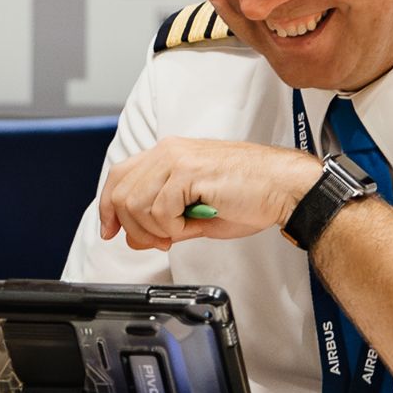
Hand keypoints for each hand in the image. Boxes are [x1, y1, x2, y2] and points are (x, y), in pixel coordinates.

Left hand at [99, 138, 328, 249]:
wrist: (284, 188)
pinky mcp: (188, 172)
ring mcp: (177, 159)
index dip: (108, 207)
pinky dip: (172, 228)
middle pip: (120, 193)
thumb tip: (134, 237)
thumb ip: (163, 221)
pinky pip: (159, 210)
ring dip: (155, 230)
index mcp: (168, 154)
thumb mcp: (196, 212)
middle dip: (134, 228)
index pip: (119, 176)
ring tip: (182, 231)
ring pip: (136, 204)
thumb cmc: (250, 196)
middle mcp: (168, 151)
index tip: (110, 231)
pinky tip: (193, 224)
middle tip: (159, 242)